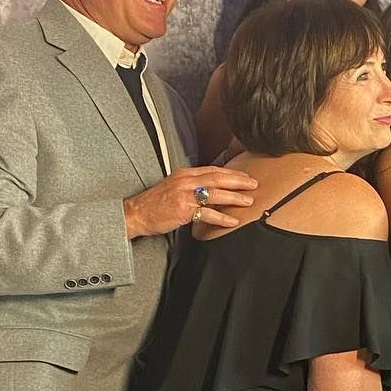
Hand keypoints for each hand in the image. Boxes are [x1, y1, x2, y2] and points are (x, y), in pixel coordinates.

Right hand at [124, 165, 257, 238]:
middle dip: (238, 180)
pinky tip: (233, 220)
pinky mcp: (183, 210)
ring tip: (249, 201)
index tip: (245, 175)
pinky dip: (221, 217)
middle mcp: (186, 181)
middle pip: (217, 178)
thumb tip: (210, 188)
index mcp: (184, 174)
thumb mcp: (174, 186)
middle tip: (253, 184)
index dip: (231, 172)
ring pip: (215, 193)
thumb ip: (191, 184)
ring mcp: (184, 195)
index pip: (212, 170)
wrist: (136, 213)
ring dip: (234, 197)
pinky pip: (207, 213)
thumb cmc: (155, 203)